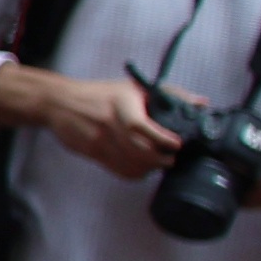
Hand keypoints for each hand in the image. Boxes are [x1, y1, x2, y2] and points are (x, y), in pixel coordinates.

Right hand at [0, 63, 173, 183]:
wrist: (58, 102)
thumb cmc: (99, 93)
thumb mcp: (131, 87)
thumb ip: (169, 94)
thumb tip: (202, 103)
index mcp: (121, 103)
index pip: (141, 126)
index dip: (162, 139)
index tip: (177, 144)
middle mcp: (108, 122)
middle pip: (138, 151)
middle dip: (160, 159)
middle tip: (171, 159)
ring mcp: (98, 139)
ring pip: (129, 164)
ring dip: (149, 168)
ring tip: (158, 164)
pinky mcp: (92, 152)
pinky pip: (117, 169)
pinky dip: (134, 173)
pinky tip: (141, 169)